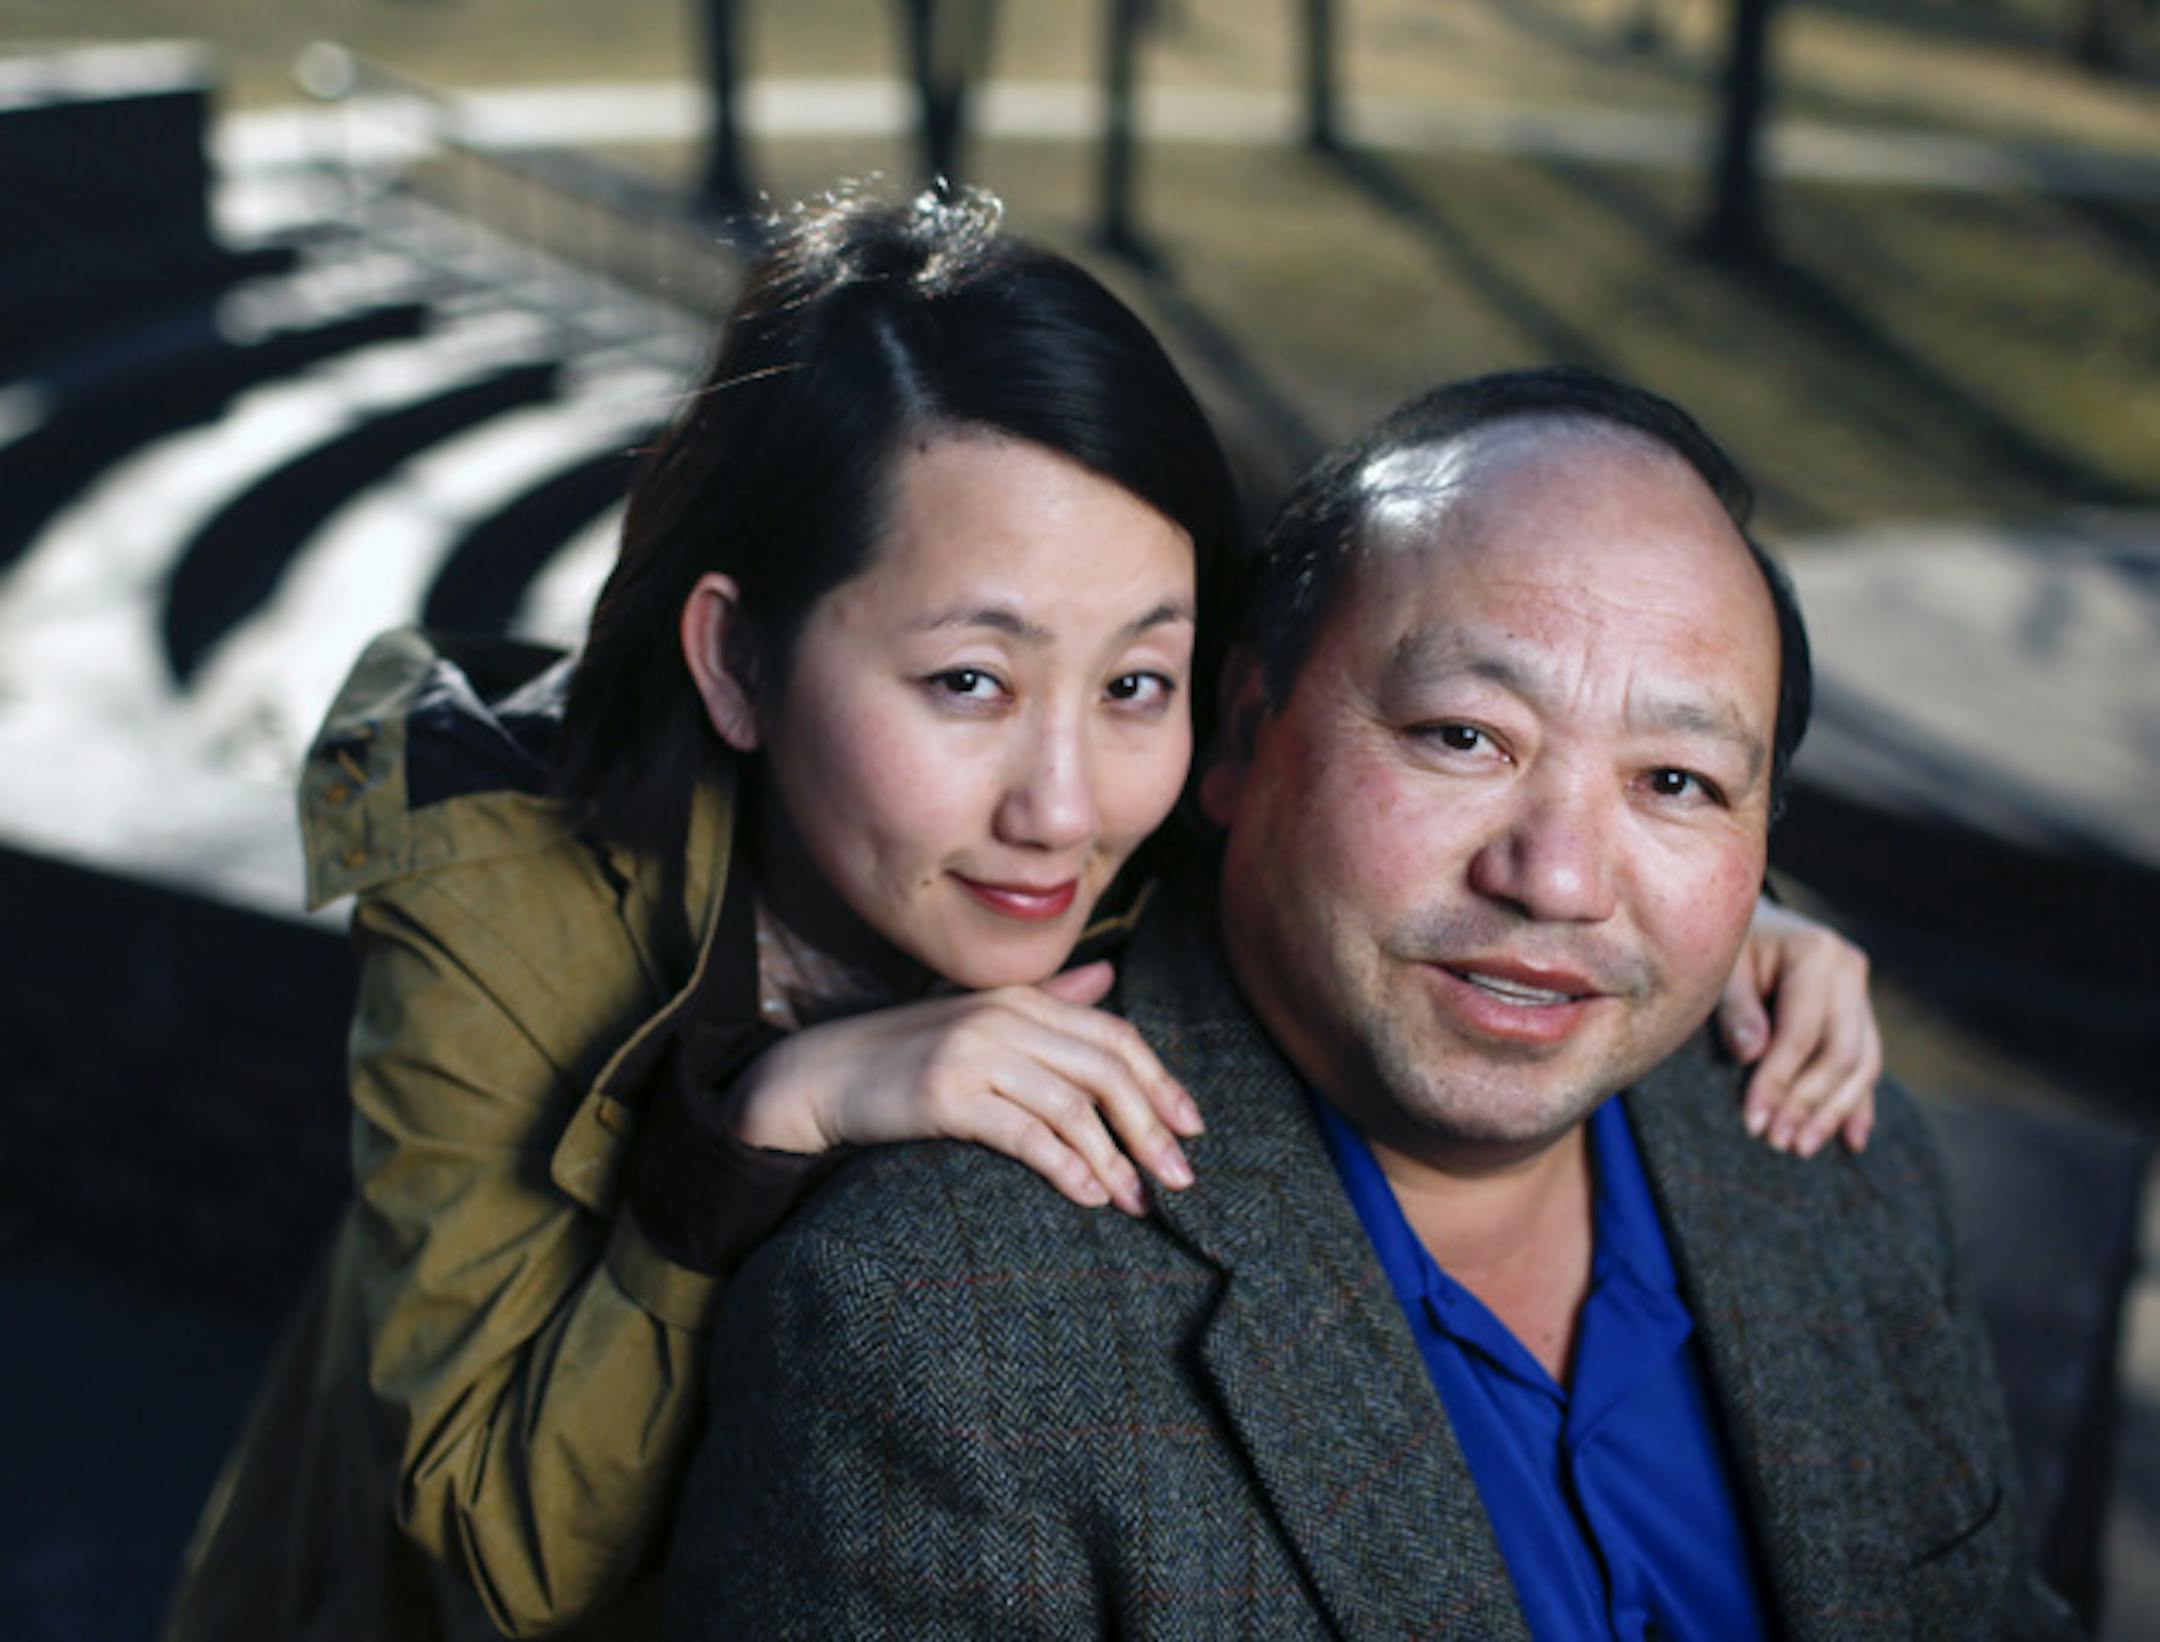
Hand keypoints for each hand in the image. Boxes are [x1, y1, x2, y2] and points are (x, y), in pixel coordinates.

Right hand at [724, 962, 1201, 1214]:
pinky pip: (1024, 1132)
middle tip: (1181, 1178)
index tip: (1191, 1128)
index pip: (1114, 1037)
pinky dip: (1065, 1166)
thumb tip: (1106, 979)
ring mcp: (973, 1052)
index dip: (1160, 1082)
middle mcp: (1002, 1017)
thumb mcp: (978, 1018)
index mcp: (1019, 999)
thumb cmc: (904, 1055)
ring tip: (1137, 1201)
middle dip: (1151, 1126)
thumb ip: (1047, 1002)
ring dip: (1114, 1158)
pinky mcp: (945, 1094)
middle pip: (1105, 1070)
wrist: (817, 1074)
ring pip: (1071, 1105)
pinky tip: (1088, 1196)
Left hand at [1719, 900, 1882, 1156]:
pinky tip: (1851, 1139)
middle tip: (1779, 1142)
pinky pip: (1867, 1062)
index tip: (1754, 1121)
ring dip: (1833, 1112)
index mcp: (1815, 952)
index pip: (1802, 1033)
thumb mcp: (1719, 967)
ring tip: (1802, 1147)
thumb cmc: (1723, 943)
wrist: (1742, 916)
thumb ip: (1734, 1008)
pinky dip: (1858, 1102)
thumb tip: (1752, 1055)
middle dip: (1809, 1104)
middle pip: (1840, 1053)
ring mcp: (1859, 991)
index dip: (1779, 1081)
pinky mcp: (1859, 1011)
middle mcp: (1848, 969)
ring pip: (1861, 1063)